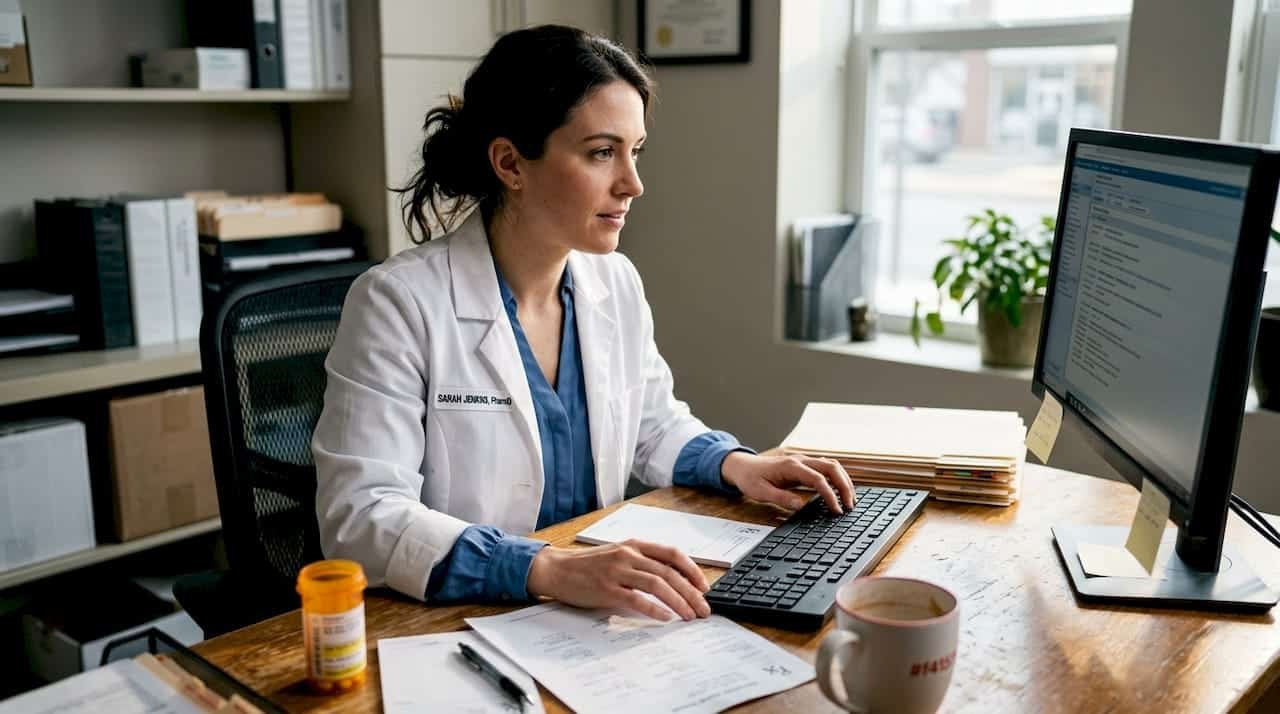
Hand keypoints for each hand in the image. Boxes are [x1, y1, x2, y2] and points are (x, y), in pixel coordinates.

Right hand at [526, 539, 710, 620]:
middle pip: (669, 572)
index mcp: (634, 545)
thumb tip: (671, 581)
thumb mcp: (618, 555)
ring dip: (678, 602)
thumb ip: (641, 563)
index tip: (704, 586)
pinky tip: (665, 618)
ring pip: (657, 584)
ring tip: (689, 615)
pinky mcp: (607, 589)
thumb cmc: (588, 566)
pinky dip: (654, 609)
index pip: (672, 554)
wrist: (557, 569)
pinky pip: (636, 599)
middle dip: (691, 592)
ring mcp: (617, 571)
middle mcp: (628, 555)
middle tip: (703, 608)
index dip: (692, 570)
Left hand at [720, 452, 855, 513]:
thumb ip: (780, 498)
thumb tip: (800, 505)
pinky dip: (838, 477)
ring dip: (844, 480)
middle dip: (844, 486)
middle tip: (850, 505)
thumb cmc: (750, 479)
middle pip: (831, 467)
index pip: (818, 479)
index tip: (836, 510)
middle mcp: (800, 460)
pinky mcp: (804, 464)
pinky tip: (841, 491)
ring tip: (850, 500)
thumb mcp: (760, 492)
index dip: (830, 495)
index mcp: (791, 466)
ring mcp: (803, 460)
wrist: (742, 466)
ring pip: (832, 465)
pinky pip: (826, 467)